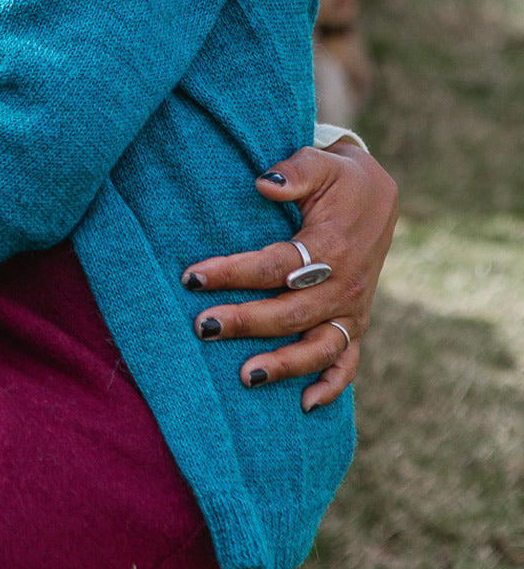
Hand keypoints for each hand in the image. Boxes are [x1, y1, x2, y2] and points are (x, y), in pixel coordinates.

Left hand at [181, 142, 398, 410]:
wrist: (377, 194)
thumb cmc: (337, 178)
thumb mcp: (320, 164)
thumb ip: (294, 171)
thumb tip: (263, 183)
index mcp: (331, 247)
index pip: (275, 266)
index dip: (233, 272)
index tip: (192, 277)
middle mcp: (344, 285)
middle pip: (290, 313)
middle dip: (244, 322)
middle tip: (201, 326)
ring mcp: (352, 309)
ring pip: (319, 347)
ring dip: (283, 365)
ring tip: (244, 377)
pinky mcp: (356, 322)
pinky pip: (348, 361)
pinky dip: (332, 386)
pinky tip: (305, 405)